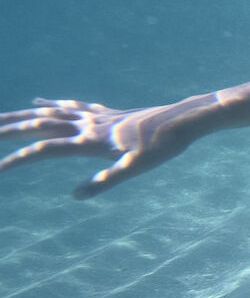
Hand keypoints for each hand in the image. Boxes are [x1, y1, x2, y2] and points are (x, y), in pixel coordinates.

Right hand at [0, 98, 201, 196]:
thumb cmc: (163, 146)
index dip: (16, 161)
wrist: (185, 120)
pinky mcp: (107, 114)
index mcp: (90, 141)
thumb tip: (76, 195)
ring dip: (21, 115)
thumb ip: (106, 181)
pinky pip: (71, 107)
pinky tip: (41, 101)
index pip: (43, 150)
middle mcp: (87, 125)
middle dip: (7, 129)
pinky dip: (52, 104)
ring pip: (49, 113)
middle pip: (37, 124)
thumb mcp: (136, 168)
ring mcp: (96, 117)